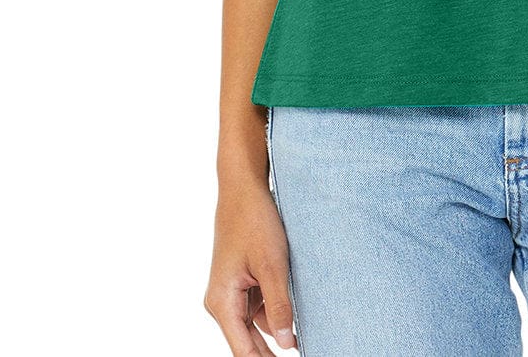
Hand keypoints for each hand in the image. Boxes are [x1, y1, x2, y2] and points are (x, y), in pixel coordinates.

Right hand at [204, 177, 298, 354]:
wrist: (244, 187)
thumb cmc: (254, 221)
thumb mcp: (272, 265)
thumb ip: (279, 306)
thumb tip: (287, 344)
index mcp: (222, 302)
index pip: (242, 351)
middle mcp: (222, 302)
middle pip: (247, 342)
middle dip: (271, 354)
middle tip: (303, 354)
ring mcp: (232, 292)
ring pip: (255, 325)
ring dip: (277, 333)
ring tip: (305, 341)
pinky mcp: (242, 282)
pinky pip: (258, 308)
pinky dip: (275, 313)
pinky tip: (298, 319)